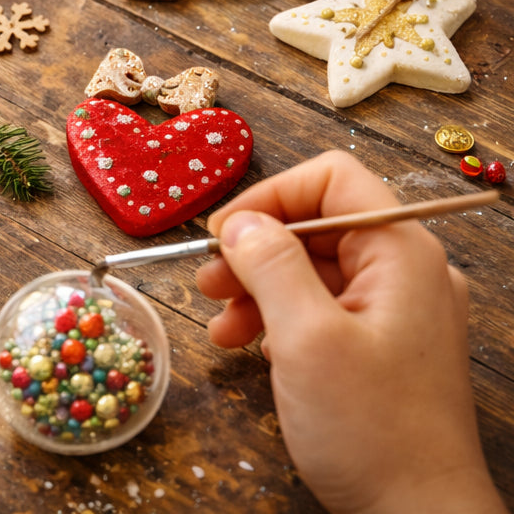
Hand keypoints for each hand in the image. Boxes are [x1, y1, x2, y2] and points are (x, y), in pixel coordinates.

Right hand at [196, 151, 503, 513]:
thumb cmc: (373, 432)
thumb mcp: (306, 339)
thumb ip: (270, 265)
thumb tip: (238, 223)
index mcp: (401, 252)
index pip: (331, 179)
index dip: (271, 196)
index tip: (224, 233)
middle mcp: (405, 270)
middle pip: (316, 226)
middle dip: (255, 249)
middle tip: (207, 280)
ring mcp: (397, 309)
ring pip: (314, 268)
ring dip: (259, 287)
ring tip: (219, 323)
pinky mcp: (383, 343)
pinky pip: (323, 306)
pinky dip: (280, 317)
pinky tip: (249, 345)